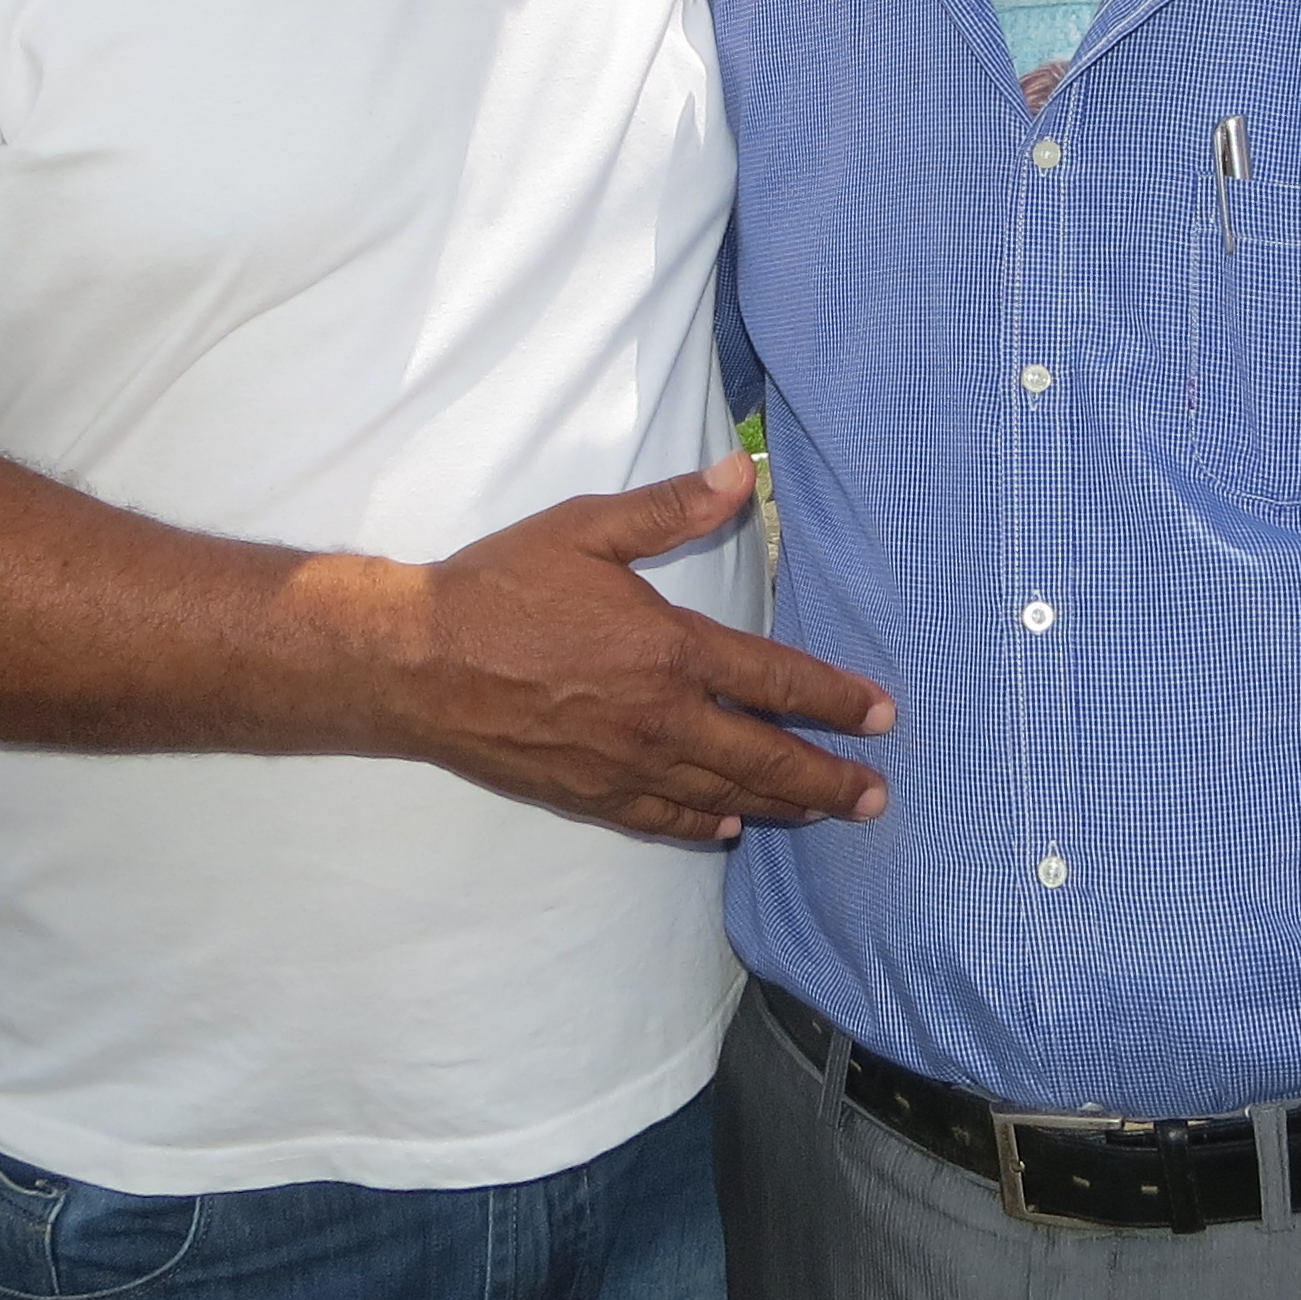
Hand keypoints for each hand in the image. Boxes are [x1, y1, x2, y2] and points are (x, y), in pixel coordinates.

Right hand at [369, 455, 893, 843]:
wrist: (417, 662)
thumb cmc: (501, 586)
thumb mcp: (588, 527)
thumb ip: (671, 508)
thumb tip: (741, 473)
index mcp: (670, 651)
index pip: (777, 681)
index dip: (837, 699)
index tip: (883, 715)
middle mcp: (659, 720)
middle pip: (766, 758)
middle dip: (829, 779)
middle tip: (877, 798)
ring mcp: (623, 765)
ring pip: (721, 794)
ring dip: (780, 807)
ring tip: (826, 816)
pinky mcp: (585, 794)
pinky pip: (659, 818)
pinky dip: (700, 824)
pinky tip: (725, 826)